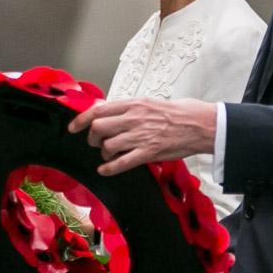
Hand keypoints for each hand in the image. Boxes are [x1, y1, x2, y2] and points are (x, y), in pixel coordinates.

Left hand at [68, 98, 217, 175]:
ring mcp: (140, 136)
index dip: (81, 120)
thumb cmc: (177, 113)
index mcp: (133, 104)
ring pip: (108, 146)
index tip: (73, 128)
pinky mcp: (149, 152)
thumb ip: (127, 108)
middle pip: (98, 128)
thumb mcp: (148, 102)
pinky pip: (121, 162)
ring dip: (104, 154)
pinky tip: (105, 170)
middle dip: (93, 139)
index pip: (98, 110)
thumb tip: (105, 110)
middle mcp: (133, 118)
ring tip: (109, 156)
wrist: (199, 124)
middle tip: (97, 144)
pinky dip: (109, 168)